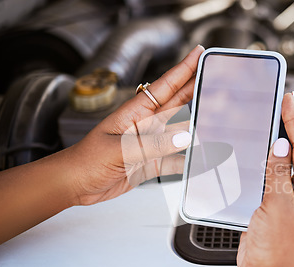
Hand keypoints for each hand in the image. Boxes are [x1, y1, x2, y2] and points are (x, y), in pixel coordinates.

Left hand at [65, 45, 204, 205]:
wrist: (75, 184)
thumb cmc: (85, 160)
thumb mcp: (119, 150)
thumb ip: (153, 145)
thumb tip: (184, 137)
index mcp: (135, 113)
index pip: (164, 86)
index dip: (183, 70)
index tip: (199, 54)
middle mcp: (145, 126)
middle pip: (177, 104)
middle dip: (197, 90)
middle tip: (217, 79)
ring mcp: (149, 144)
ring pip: (180, 133)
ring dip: (198, 128)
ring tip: (217, 121)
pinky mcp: (151, 163)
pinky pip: (175, 161)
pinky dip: (189, 161)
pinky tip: (202, 160)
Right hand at [236, 92, 293, 266]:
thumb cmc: (279, 251)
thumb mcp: (279, 206)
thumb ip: (277, 174)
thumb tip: (280, 144)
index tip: (288, 99)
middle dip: (288, 126)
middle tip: (278, 104)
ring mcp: (283, 199)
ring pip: (279, 163)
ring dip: (273, 143)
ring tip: (265, 123)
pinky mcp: (268, 207)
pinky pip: (265, 178)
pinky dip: (259, 163)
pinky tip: (251, 156)